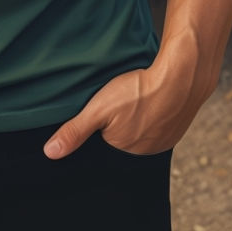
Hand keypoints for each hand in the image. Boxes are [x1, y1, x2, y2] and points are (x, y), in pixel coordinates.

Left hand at [43, 46, 212, 159]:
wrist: (181, 78)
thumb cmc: (138, 92)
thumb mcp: (98, 108)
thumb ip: (74, 131)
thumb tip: (50, 152)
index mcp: (124, 150)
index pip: (105, 138)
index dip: (103, 120)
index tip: (106, 105)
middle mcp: (146, 151)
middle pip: (125, 133)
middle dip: (121, 119)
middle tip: (121, 97)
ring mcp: (165, 140)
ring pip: (144, 127)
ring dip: (140, 114)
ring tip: (137, 95)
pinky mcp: (179, 127)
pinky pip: (162, 121)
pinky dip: (156, 111)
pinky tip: (153, 97)